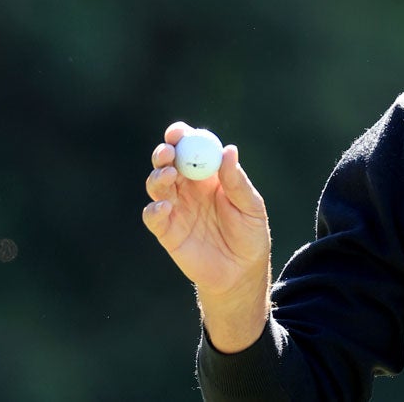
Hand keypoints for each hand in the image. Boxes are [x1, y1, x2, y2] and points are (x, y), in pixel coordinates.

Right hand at [143, 121, 271, 351]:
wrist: (242, 272)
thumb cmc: (250, 234)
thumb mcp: (251, 206)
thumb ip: (237, 182)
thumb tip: (229, 150)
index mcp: (209, 175)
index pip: (191, 150)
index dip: (182, 138)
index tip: (179, 132)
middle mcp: (188, 188)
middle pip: (167, 163)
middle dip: (164, 153)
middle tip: (168, 151)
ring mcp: (176, 208)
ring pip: (156, 186)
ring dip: (158, 177)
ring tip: (168, 175)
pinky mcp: (167, 231)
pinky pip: (153, 217)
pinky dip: (155, 209)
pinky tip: (165, 207)